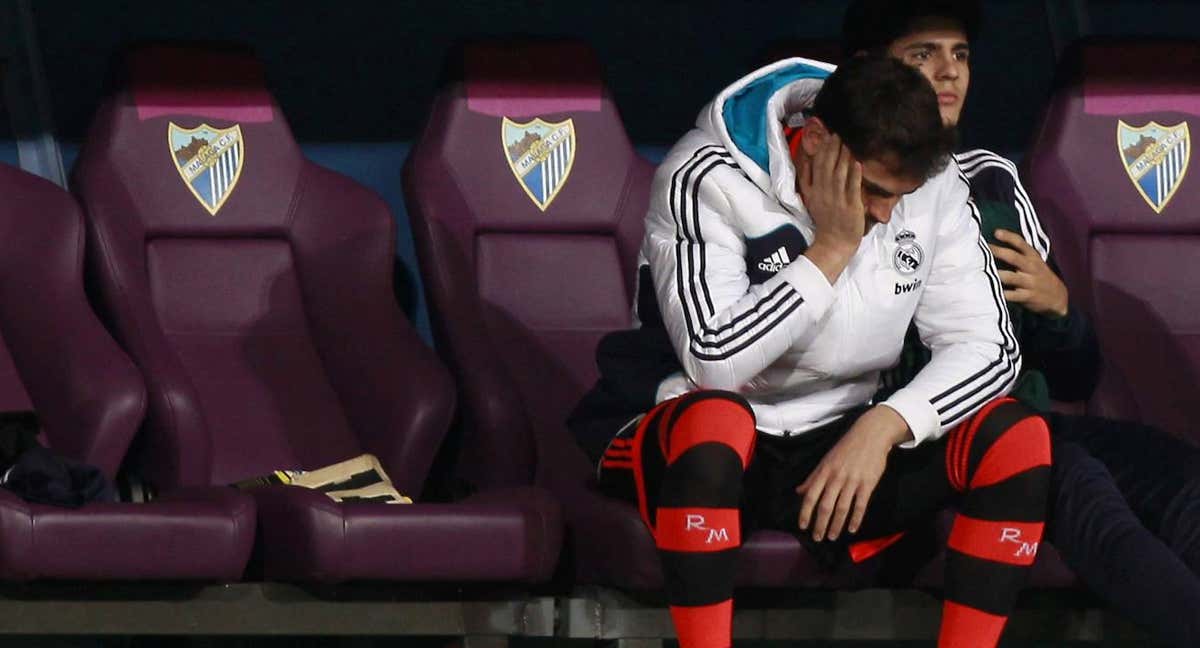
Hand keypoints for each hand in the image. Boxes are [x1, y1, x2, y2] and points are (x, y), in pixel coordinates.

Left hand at [796, 406, 910, 541]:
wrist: (870, 435)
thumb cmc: (845, 448)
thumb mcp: (825, 460)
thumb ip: (813, 477)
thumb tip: (799, 491)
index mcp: (824, 472)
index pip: (811, 496)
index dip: (805, 512)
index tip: (802, 526)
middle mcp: (836, 478)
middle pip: (825, 506)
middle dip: (820, 524)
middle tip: (817, 538)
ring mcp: (852, 481)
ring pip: (842, 508)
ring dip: (836, 525)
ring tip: (832, 537)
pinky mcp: (868, 484)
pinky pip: (860, 505)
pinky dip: (856, 518)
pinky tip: (852, 529)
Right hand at [797, 134, 863, 282]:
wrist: (834, 242)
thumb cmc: (825, 218)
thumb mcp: (810, 198)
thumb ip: (807, 178)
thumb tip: (807, 158)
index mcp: (814, 190)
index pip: (816, 166)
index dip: (822, 150)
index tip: (828, 136)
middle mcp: (824, 193)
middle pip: (827, 167)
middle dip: (833, 149)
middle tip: (839, 134)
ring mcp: (837, 200)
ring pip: (839, 174)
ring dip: (843, 158)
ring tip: (848, 143)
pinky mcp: (851, 207)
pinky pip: (852, 188)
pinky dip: (854, 175)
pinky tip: (858, 163)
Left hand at [989, 229, 1068, 317]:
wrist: (1058, 297)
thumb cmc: (1039, 276)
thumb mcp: (1035, 262)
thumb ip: (1019, 253)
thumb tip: (995, 243)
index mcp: (1033, 257)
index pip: (1021, 243)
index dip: (1009, 237)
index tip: (996, 232)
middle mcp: (1031, 267)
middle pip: (1013, 257)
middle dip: (998, 252)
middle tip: (983, 249)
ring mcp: (1030, 282)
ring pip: (1010, 277)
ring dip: (996, 274)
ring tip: (981, 272)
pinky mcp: (1028, 296)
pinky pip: (1012, 295)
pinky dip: (1001, 294)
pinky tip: (990, 292)